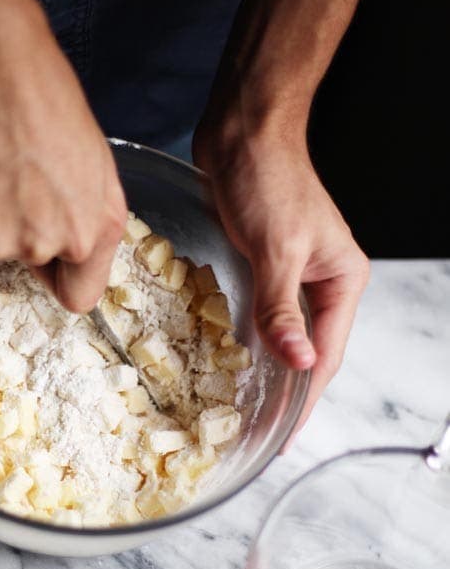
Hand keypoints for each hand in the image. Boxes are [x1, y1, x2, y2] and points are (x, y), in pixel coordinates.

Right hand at [0, 0, 126, 313]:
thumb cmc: (51, 103)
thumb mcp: (96, 166)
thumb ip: (90, 218)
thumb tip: (73, 252)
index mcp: (96, 231)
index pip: (80, 298)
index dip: (65, 274)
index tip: (54, 257)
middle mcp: (55, 246)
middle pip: (35, 265)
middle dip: (29, 232)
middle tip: (24, 179)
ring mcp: (8, 243)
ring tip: (0, 168)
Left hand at [193, 122, 369, 436]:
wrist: (241, 131)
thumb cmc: (267, 180)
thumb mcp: (277, 250)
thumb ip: (283, 311)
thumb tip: (301, 364)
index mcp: (341, 280)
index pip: (325, 356)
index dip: (302, 400)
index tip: (280, 437)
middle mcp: (322, 282)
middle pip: (305, 352)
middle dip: (283, 393)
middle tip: (255, 434)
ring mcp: (291, 274)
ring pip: (279, 336)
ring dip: (263, 369)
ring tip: (239, 410)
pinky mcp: (260, 264)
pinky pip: (255, 314)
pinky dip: (244, 340)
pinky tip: (227, 363)